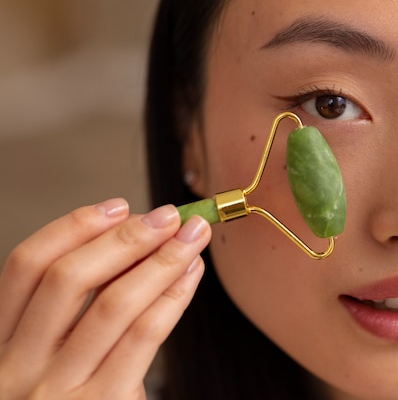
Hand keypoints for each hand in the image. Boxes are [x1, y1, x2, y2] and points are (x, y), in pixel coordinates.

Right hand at [0, 198, 209, 398]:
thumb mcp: (40, 367)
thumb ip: (66, 322)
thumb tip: (131, 251)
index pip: (24, 267)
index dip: (73, 227)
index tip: (117, 205)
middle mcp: (17, 368)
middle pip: (68, 280)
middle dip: (125, 238)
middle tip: (169, 216)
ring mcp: (58, 392)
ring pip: (111, 305)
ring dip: (159, 262)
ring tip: (191, 238)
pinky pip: (143, 339)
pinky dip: (172, 298)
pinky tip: (190, 277)